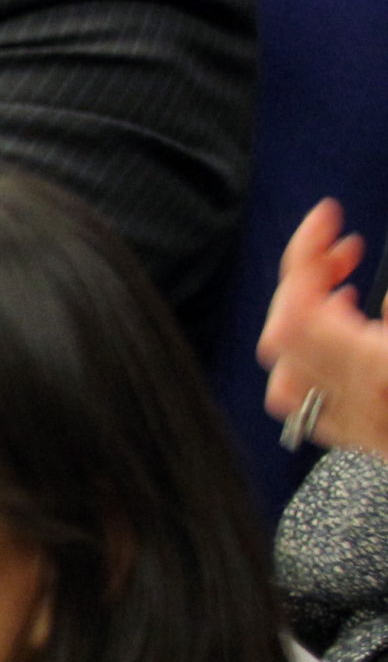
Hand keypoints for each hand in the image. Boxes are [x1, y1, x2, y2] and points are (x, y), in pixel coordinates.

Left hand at [262, 199, 387, 458]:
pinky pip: (318, 409)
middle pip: (285, 338)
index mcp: (385, 372)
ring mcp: (368, 433)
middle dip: (306, 281)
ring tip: (346, 290)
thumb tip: (383, 300)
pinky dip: (318, 366)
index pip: (302, 310)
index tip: (330, 217)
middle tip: (347, 248)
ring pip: (289, 380)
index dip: (305, 254)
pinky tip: (357, 336)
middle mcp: (367, 409)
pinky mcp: (377, 444)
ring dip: (305, 326)